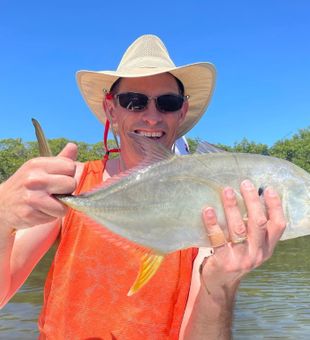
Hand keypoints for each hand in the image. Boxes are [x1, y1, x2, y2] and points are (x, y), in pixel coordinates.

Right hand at [0, 143, 76, 231]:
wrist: (2, 203)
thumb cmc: (27, 184)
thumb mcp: (40, 167)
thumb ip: (60, 159)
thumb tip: (73, 146)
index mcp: (38, 164)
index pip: (70, 166)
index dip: (68, 174)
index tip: (58, 178)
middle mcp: (34, 179)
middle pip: (71, 184)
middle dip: (66, 191)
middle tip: (54, 192)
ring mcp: (31, 197)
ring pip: (64, 205)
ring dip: (59, 207)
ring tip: (47, 202)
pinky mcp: (30, 214)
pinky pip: (54, 217)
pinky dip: (50, 216)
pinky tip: (39, 210)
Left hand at [200, 179, 285, 295]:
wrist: (220, 283)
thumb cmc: (234, 256)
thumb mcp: (250, 246)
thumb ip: (251, 229)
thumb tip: (246, 196)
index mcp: (266, 247)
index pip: (278, 225)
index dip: (275, 206)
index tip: (268, 189)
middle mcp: (257, 253)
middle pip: (259, 223)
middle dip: (252, 201)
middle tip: (245, 183)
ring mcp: (241, 258)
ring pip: (239, 229)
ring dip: (232, 208)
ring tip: (226, 191)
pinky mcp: (224, 261)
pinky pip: (217, 239)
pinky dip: (213, 223)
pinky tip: (208, 210)